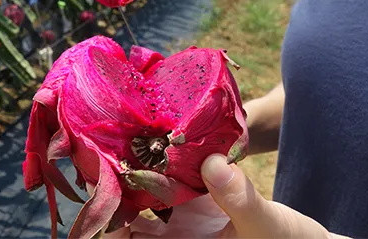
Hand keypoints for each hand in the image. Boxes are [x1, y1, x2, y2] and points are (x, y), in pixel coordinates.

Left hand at [105, 154, 348, 237]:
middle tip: (99, 152)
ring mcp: (181, 225)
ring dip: (131, 176)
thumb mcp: (268, 226)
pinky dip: (159, 167)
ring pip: (143, 201)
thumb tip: (213, 163)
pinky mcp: (193, 206)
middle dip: (113, 191)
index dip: (109, 221)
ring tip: (116, 140)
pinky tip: (152, 141)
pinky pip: (167, 186)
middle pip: (128, 221)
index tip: (100, 184)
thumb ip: (241, 199)